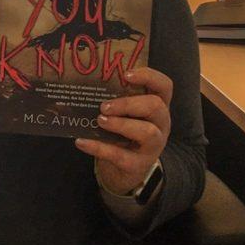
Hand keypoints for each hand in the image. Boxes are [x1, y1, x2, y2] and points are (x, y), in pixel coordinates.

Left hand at [74, 67, 171, 194]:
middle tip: (104, 106)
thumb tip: (81, 85)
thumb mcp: (124, 114)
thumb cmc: (123, 133)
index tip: (126, 74)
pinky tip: (81, 141)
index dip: (149, 76)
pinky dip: (99, 148)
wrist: (125, 170)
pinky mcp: (138, 165)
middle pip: (155, 106)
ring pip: (147, 132)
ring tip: (100, 120)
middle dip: (128, 103)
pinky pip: (120, 156)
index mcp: (158, 106)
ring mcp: (153, 146)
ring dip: (121, 124)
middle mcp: (161, 124)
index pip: (164, 86)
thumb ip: (114, 99)